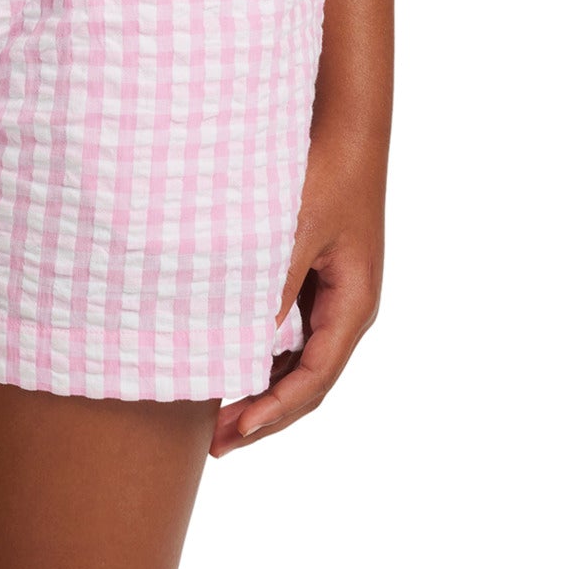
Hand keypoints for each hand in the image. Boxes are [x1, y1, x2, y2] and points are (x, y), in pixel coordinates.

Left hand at [211, 126, 385, 457]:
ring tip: (215, 413)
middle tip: (215, 441)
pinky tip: (229, 360)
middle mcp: (347, 309)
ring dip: (262, 387)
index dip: (273, 411)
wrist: (347, 127)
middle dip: (264, 414)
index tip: (233, 432)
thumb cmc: (326, 174)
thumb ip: (275, 283)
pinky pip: (292, 331)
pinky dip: (263, 354)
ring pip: (299, 360)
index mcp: (353, 305)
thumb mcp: (297, 230)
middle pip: (307, 382)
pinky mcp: (318, 279)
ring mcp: (334, 297)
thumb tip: (246, 341)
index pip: (314, 378)